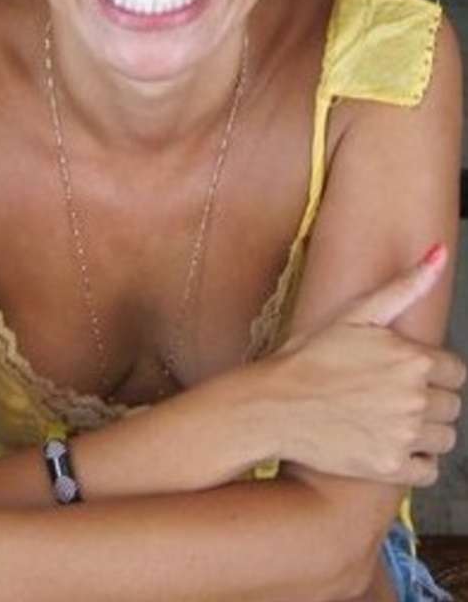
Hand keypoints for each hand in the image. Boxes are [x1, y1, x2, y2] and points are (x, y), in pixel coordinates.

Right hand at [276, 244, 465, 484]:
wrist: (274, 404)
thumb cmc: (310, 356)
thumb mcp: (356, 314)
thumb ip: (405, 287)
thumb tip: (439, 253)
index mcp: (412, 359)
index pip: (456, 372)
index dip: (433, 372)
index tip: (407, 374)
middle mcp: (415, 398)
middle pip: (453, 406)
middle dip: (430, 401)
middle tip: (394, 396)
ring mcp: (403, 435)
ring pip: (444, 438)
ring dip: (426, 431)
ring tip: (391, 419)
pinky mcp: (390, 466)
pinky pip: (428, 469)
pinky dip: (414, 460)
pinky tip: (388, 443)